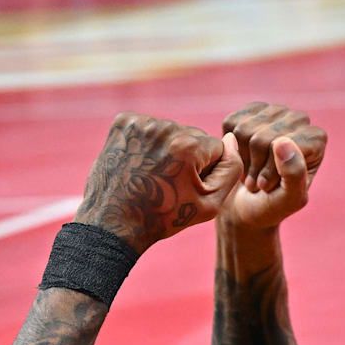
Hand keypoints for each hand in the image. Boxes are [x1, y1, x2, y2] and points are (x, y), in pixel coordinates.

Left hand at [75, 112, 243, 252]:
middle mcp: (164, 127)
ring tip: (151, 175)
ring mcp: (141, 122)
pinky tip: (139, 163)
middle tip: (167, 183)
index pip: (216, 148)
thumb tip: (232, 138)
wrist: (113, 223)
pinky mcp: (123, 122)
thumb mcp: (210, 204)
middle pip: (193, 136)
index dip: (206, 171)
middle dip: (187, 157)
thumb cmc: (164, 217)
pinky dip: (147, 143)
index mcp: (188, 145)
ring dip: (167, 149)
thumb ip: (231, 170)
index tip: (186, 188)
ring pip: (171, 132)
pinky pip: (150, 127)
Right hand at [219, 103, 326, 230]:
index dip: (270, 171)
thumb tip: (282, 141)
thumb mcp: (289, 200)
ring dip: (242, 159)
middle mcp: (299, 120)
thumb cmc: (272, 206)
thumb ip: (294, 174)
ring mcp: (274, 112)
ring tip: (251, 172)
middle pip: (262, 138)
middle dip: (255, 166)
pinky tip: (241, 158)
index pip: (284, 145)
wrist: (245, 207)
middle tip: (258, 183)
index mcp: (316, 139)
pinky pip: (230, 124)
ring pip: (244, 130)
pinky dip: (230, 147)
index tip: (270, 187)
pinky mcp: (250, 111)